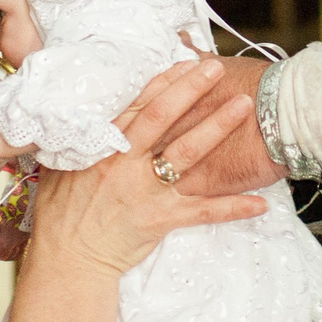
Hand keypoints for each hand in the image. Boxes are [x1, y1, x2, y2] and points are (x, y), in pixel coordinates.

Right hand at [24, 60, 265, 277]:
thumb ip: (85, 139)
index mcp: (102, 146)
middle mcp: (125, 163)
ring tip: (243, 105)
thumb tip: (95, 111)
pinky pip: (204, 211)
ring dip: (217, 127)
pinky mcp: (161, 219)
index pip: (137, 105)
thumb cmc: (61, 213)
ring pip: (187, 153)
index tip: (185, 62)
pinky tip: (261, 202)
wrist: (66, 259)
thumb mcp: (63, 166)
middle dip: (191, 89)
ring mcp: (145, 191)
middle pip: (163, 118)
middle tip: (217, 69)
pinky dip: (233, 207)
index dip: (164, 82)